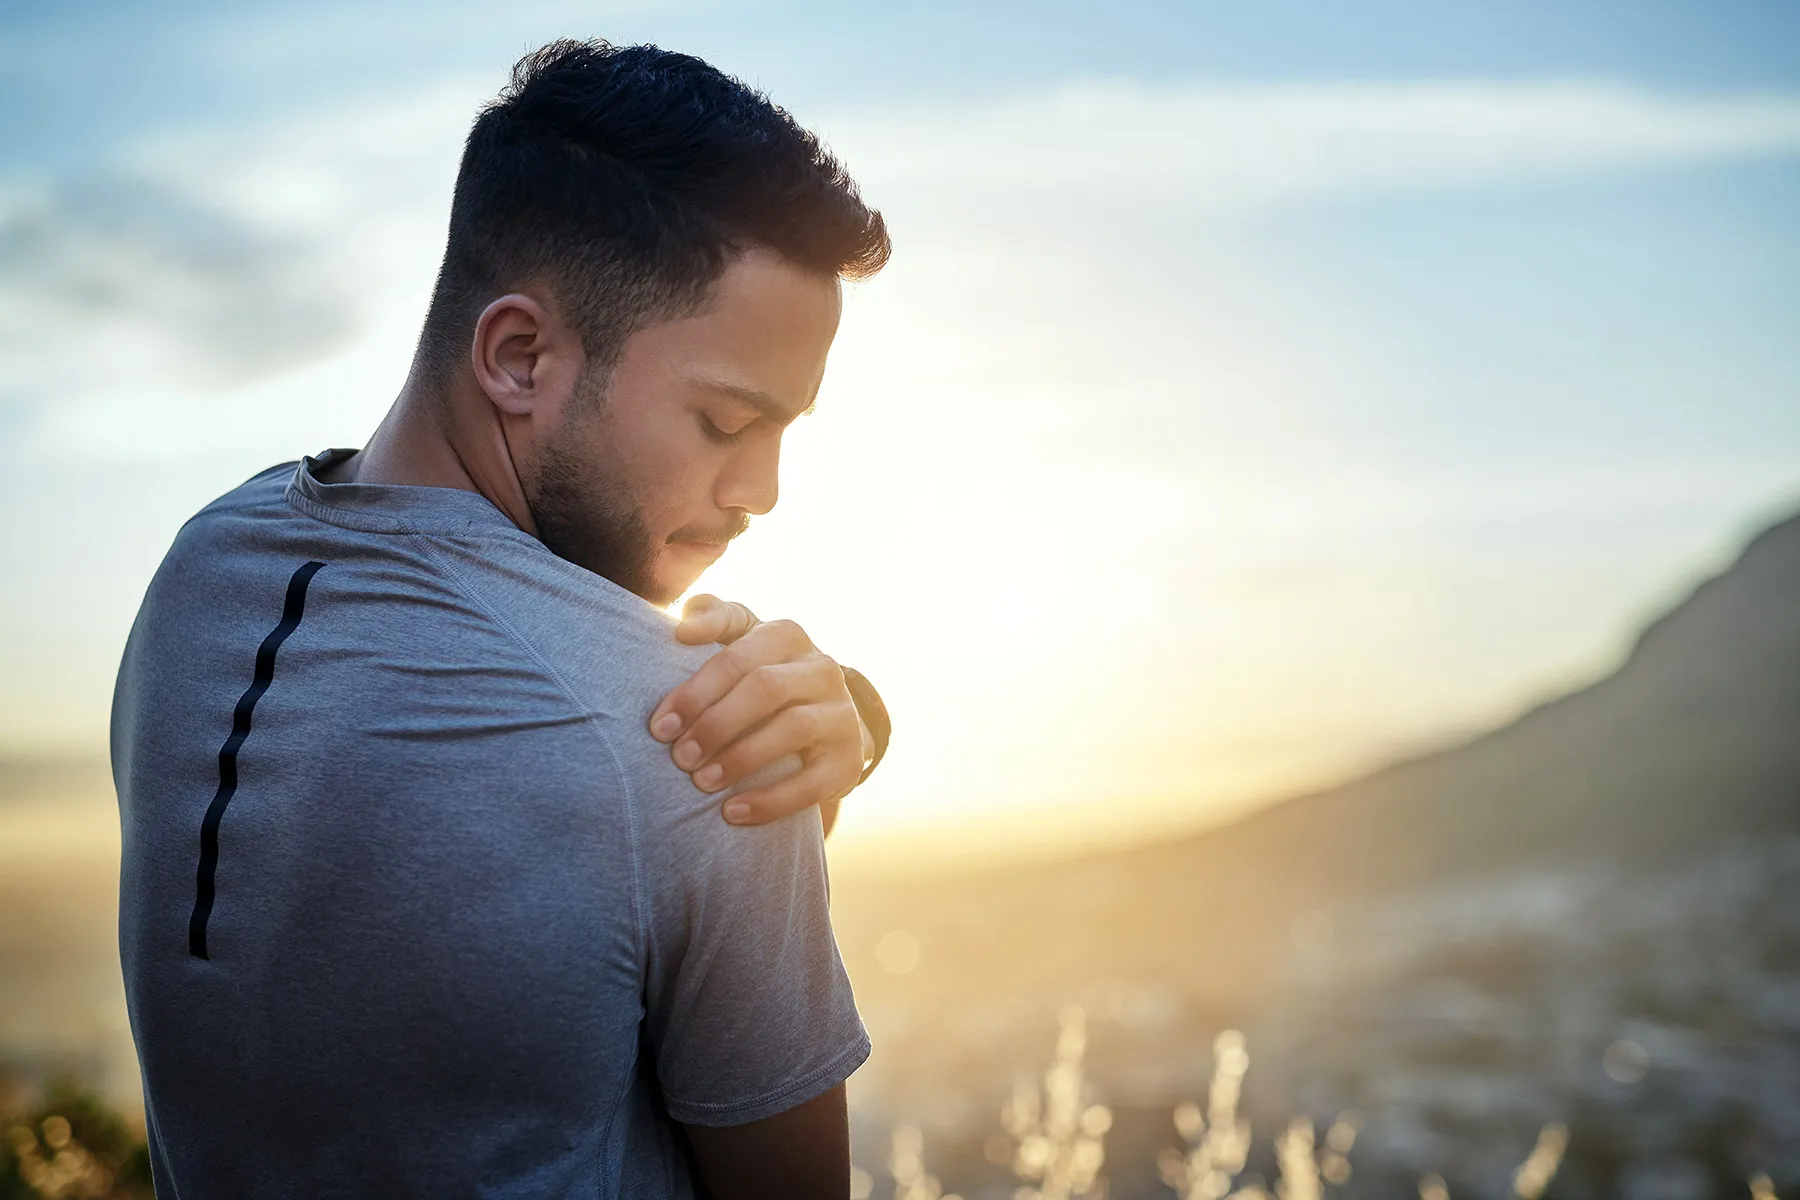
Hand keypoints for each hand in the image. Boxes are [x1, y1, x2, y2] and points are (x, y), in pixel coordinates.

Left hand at [650, 594, 871, 826]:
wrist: (826, 723)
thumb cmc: (764, 677)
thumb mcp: (743, 640)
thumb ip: (714, 620)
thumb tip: (683, 626)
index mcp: (788, 636)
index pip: (738, 657)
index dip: (695, 693)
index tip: (659, 727)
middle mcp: (822, 668)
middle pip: (766, 689)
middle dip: (716, 725)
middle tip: (679, 758)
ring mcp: (842, 713)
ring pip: (793, 729)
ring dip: (740, 759)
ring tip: (701, 783)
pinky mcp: (850, 759)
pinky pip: (812, 782)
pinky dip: (770, 801)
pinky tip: (732, 812)